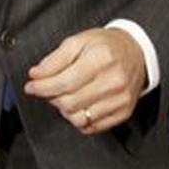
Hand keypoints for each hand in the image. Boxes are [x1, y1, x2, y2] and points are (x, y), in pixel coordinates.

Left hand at [25, 28, 146, 133]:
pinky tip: (80, 105)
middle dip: (51, 98)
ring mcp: (120, 99)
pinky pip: (92, 127)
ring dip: (64, 110)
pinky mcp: (123, 112)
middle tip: (49, 89)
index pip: (64, 82)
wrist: (136, 53)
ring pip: (78, 118)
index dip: (42, 87)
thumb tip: (36, 75)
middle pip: (69, 103)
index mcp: (102, 59)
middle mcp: (114, 81)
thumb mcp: (79, 41)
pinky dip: (79, 119)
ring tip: (66, 96)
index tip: (31, 86)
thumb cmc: (106, 46)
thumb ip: (55, 59)